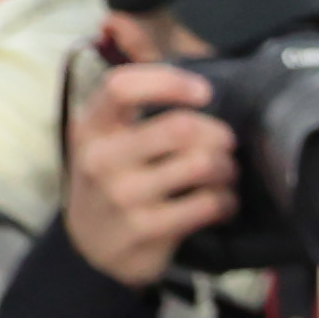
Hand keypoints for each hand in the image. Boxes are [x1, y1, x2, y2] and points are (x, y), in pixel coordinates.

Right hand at [65, 62, 237, 287]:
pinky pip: (209, 204)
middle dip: (218, 134)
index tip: (204, 93)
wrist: (92, 247)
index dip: (169, 82)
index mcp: (91, 126)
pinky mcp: (146, 229)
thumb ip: (134, 103)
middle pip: (180, 127)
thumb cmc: (113, 179)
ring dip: (227, 168)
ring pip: (201, 165)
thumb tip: (181, 70)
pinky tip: (222, 202)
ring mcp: (122, 196)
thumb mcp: (107, 138)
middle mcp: (101, 158)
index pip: (122, 87)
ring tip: (225, 173)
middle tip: (225, 144)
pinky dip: (227, 200)